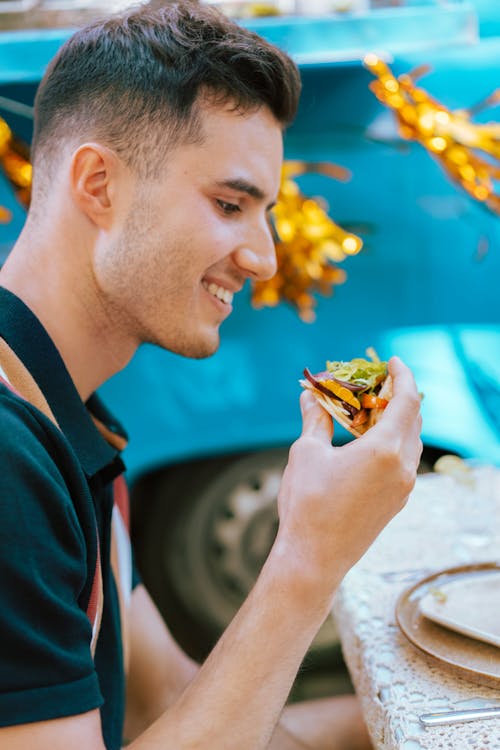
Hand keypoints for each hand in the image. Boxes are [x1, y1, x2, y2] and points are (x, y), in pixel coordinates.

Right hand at [273, 357, 421, 597]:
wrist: (314, 559)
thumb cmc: (308, 504)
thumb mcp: (307, 453)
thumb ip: (314, 420)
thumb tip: (309, 395)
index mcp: (385, 450)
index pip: (406, 400)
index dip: (402, 375)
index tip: (391, 361)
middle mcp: (403, 468)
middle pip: (412, 419)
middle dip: (397, 396)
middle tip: (374, 382)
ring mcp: (403, 488)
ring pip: (410, 442)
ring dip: (395, 420)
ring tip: (368, 411)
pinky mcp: (396, 503)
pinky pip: (404, 462)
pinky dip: (392, 443)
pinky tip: (367, 442)